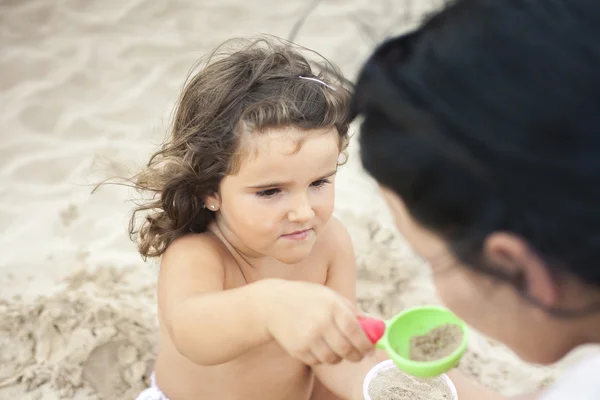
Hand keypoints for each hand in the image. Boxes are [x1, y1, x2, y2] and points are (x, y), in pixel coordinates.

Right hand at [257, 279, 373, 365]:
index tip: (369, 349)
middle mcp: (320, 322)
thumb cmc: (307, 298)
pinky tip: (317, 345)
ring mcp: (307, 338)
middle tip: (358, 354)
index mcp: (332, 306)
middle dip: (356, 355)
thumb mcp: (330, 297)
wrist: (273, 304)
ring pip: (333, 359)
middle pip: (347, 350)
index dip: (366, 344)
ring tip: (335, 346)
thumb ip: (352, 312)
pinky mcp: (297, 349)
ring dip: (338, 357)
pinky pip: (318, 361)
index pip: (356, 332)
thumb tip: (376, 328)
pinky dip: (322, 357)